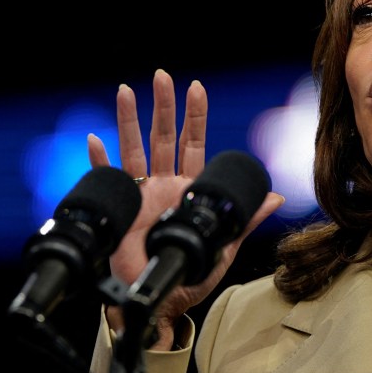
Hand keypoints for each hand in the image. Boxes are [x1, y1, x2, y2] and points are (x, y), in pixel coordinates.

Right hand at [87, 69, 284, 348]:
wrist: (163, 297)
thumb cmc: (194, 274)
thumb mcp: (225, 245)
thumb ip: (246, 218)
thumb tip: (276, 197)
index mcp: (189, 188)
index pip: (192, 143)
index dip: (194, 117)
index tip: (196, 87)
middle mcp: (164, 184)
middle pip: (162, 136)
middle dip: (162, 105)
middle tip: (162, 75)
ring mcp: (141, 193)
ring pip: (134, 148)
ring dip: (129, 120)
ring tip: (126, 90)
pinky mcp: (123, 207)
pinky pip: (108, 178)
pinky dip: (100, 160)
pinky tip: (95, 140)